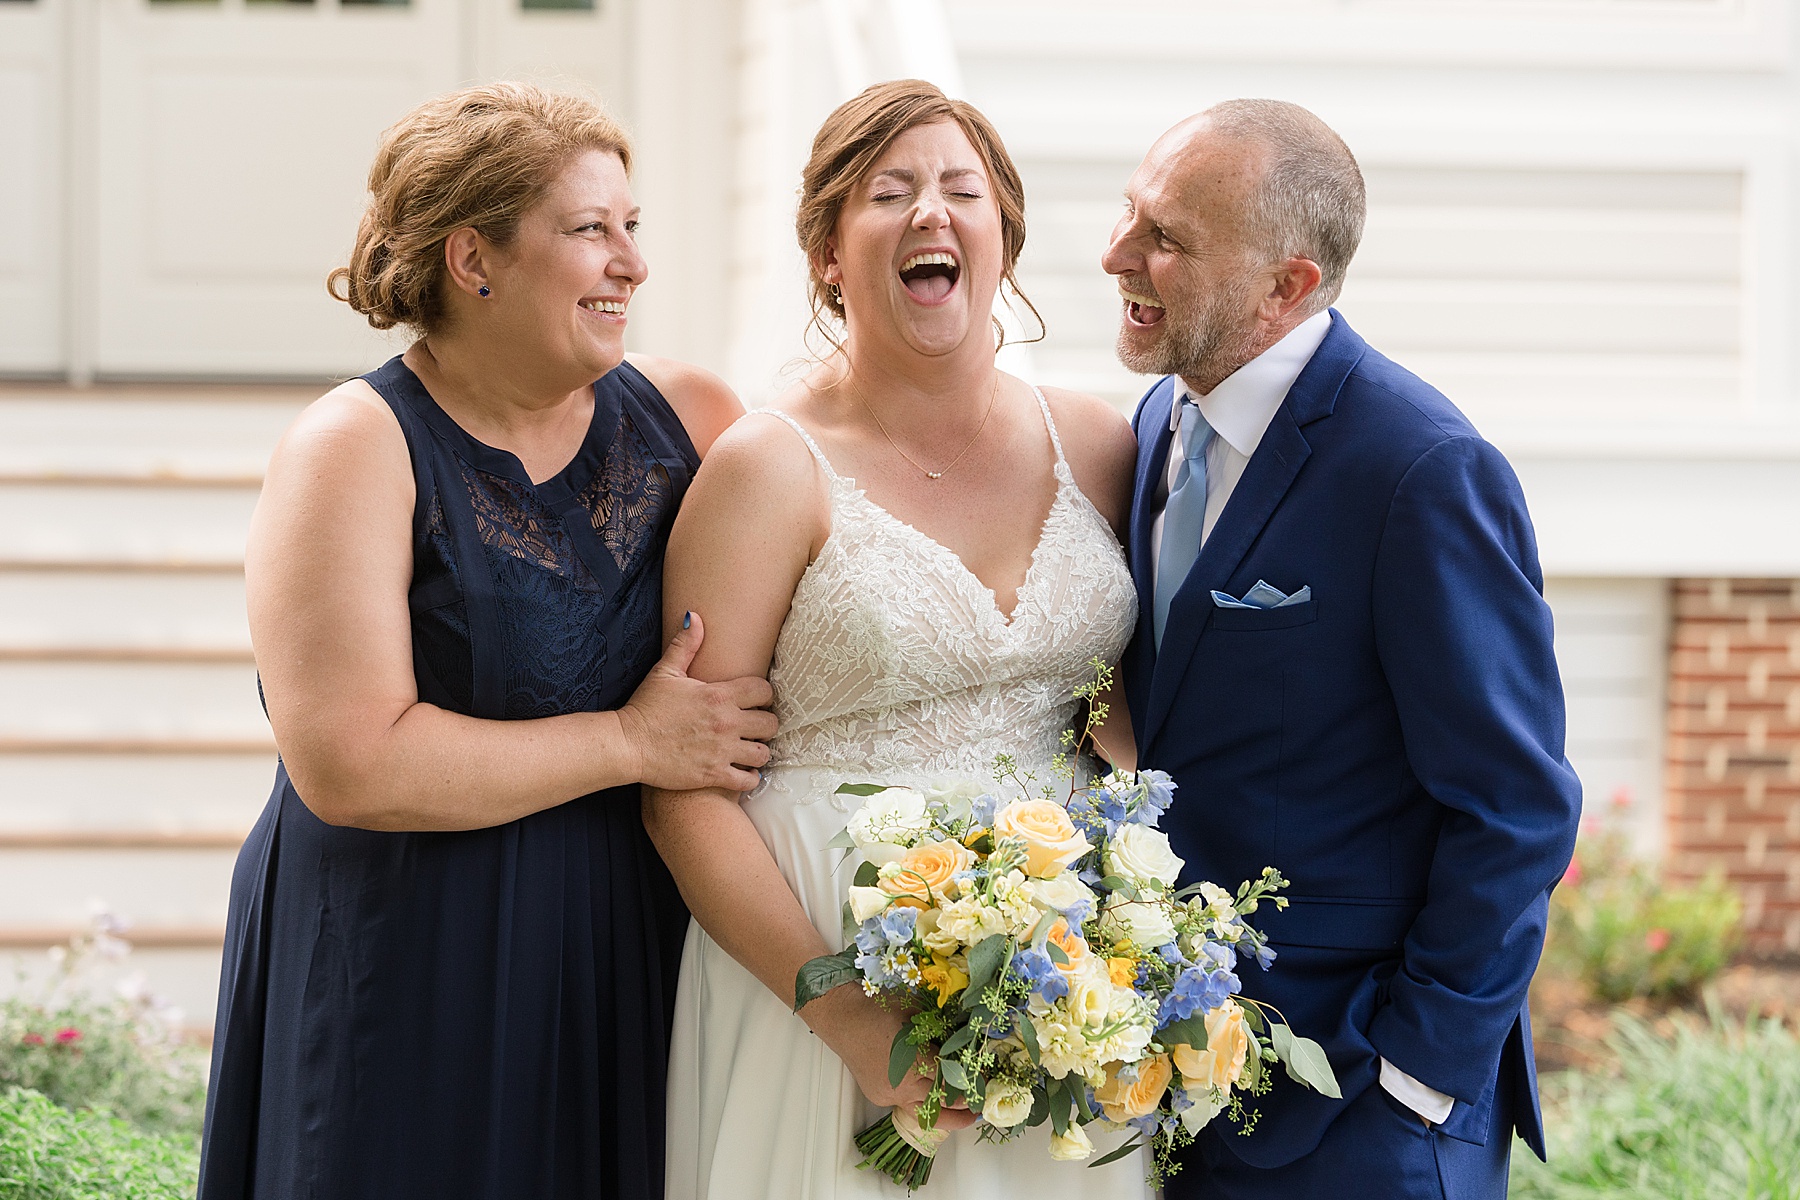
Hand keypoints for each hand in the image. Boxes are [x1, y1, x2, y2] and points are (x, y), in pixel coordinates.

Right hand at [617, 612, 777, 791]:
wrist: (628, 744)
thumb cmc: (646, 707)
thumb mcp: (665, 672)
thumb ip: (685, 645)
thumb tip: (694, 617)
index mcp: (719, 695)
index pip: (764, 691)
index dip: (764, 696)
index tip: (756, 701)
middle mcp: (726, 722)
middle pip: (771, 723)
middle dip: (765, 724)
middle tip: (754, 727)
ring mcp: (722, 750)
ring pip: (764, 752)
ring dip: (759, 751)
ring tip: (749, 749)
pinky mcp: (714, 774)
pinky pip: (748, 780)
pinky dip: (749, 777)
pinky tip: (742, 771)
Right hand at [829, 999, 976, 1132]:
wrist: (842, 1016)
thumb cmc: (877, 1008)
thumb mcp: (917, 1013)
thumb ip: (940, 1029)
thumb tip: (964, 1037)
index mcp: (914, 1063)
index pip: (953, 1083)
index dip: (972, 1084)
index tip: (985, 1080)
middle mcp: (901, 1086)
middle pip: (942, 1105)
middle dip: (965, 1106)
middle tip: (981, 1102)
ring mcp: (888, 1095)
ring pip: (925, 1115)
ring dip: (947, 1117)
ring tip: (965, 1115)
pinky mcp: (879, 1096)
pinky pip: (907, 1105)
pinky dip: (924, 1103)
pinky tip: (935, 1097)